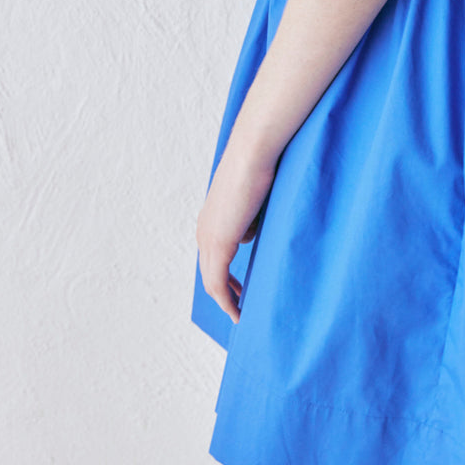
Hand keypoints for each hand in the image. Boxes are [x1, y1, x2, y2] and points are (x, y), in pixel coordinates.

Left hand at [195, 141, 277, 324]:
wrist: (253, 152)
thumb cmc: (260, 165)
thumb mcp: (255, 197)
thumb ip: (251, 217)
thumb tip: (251, 232)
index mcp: (211, 218)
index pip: (213, 256)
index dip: (224, 276)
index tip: (239, 288)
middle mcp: (204, 229)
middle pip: (209, 272)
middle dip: (223, 292)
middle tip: (239, 306)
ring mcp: (208, 237)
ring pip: (211, 281)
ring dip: (225, 299)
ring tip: (240, 313)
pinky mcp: (218, 243)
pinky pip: (217, 282)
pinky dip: (227, 300)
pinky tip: (238, 311)